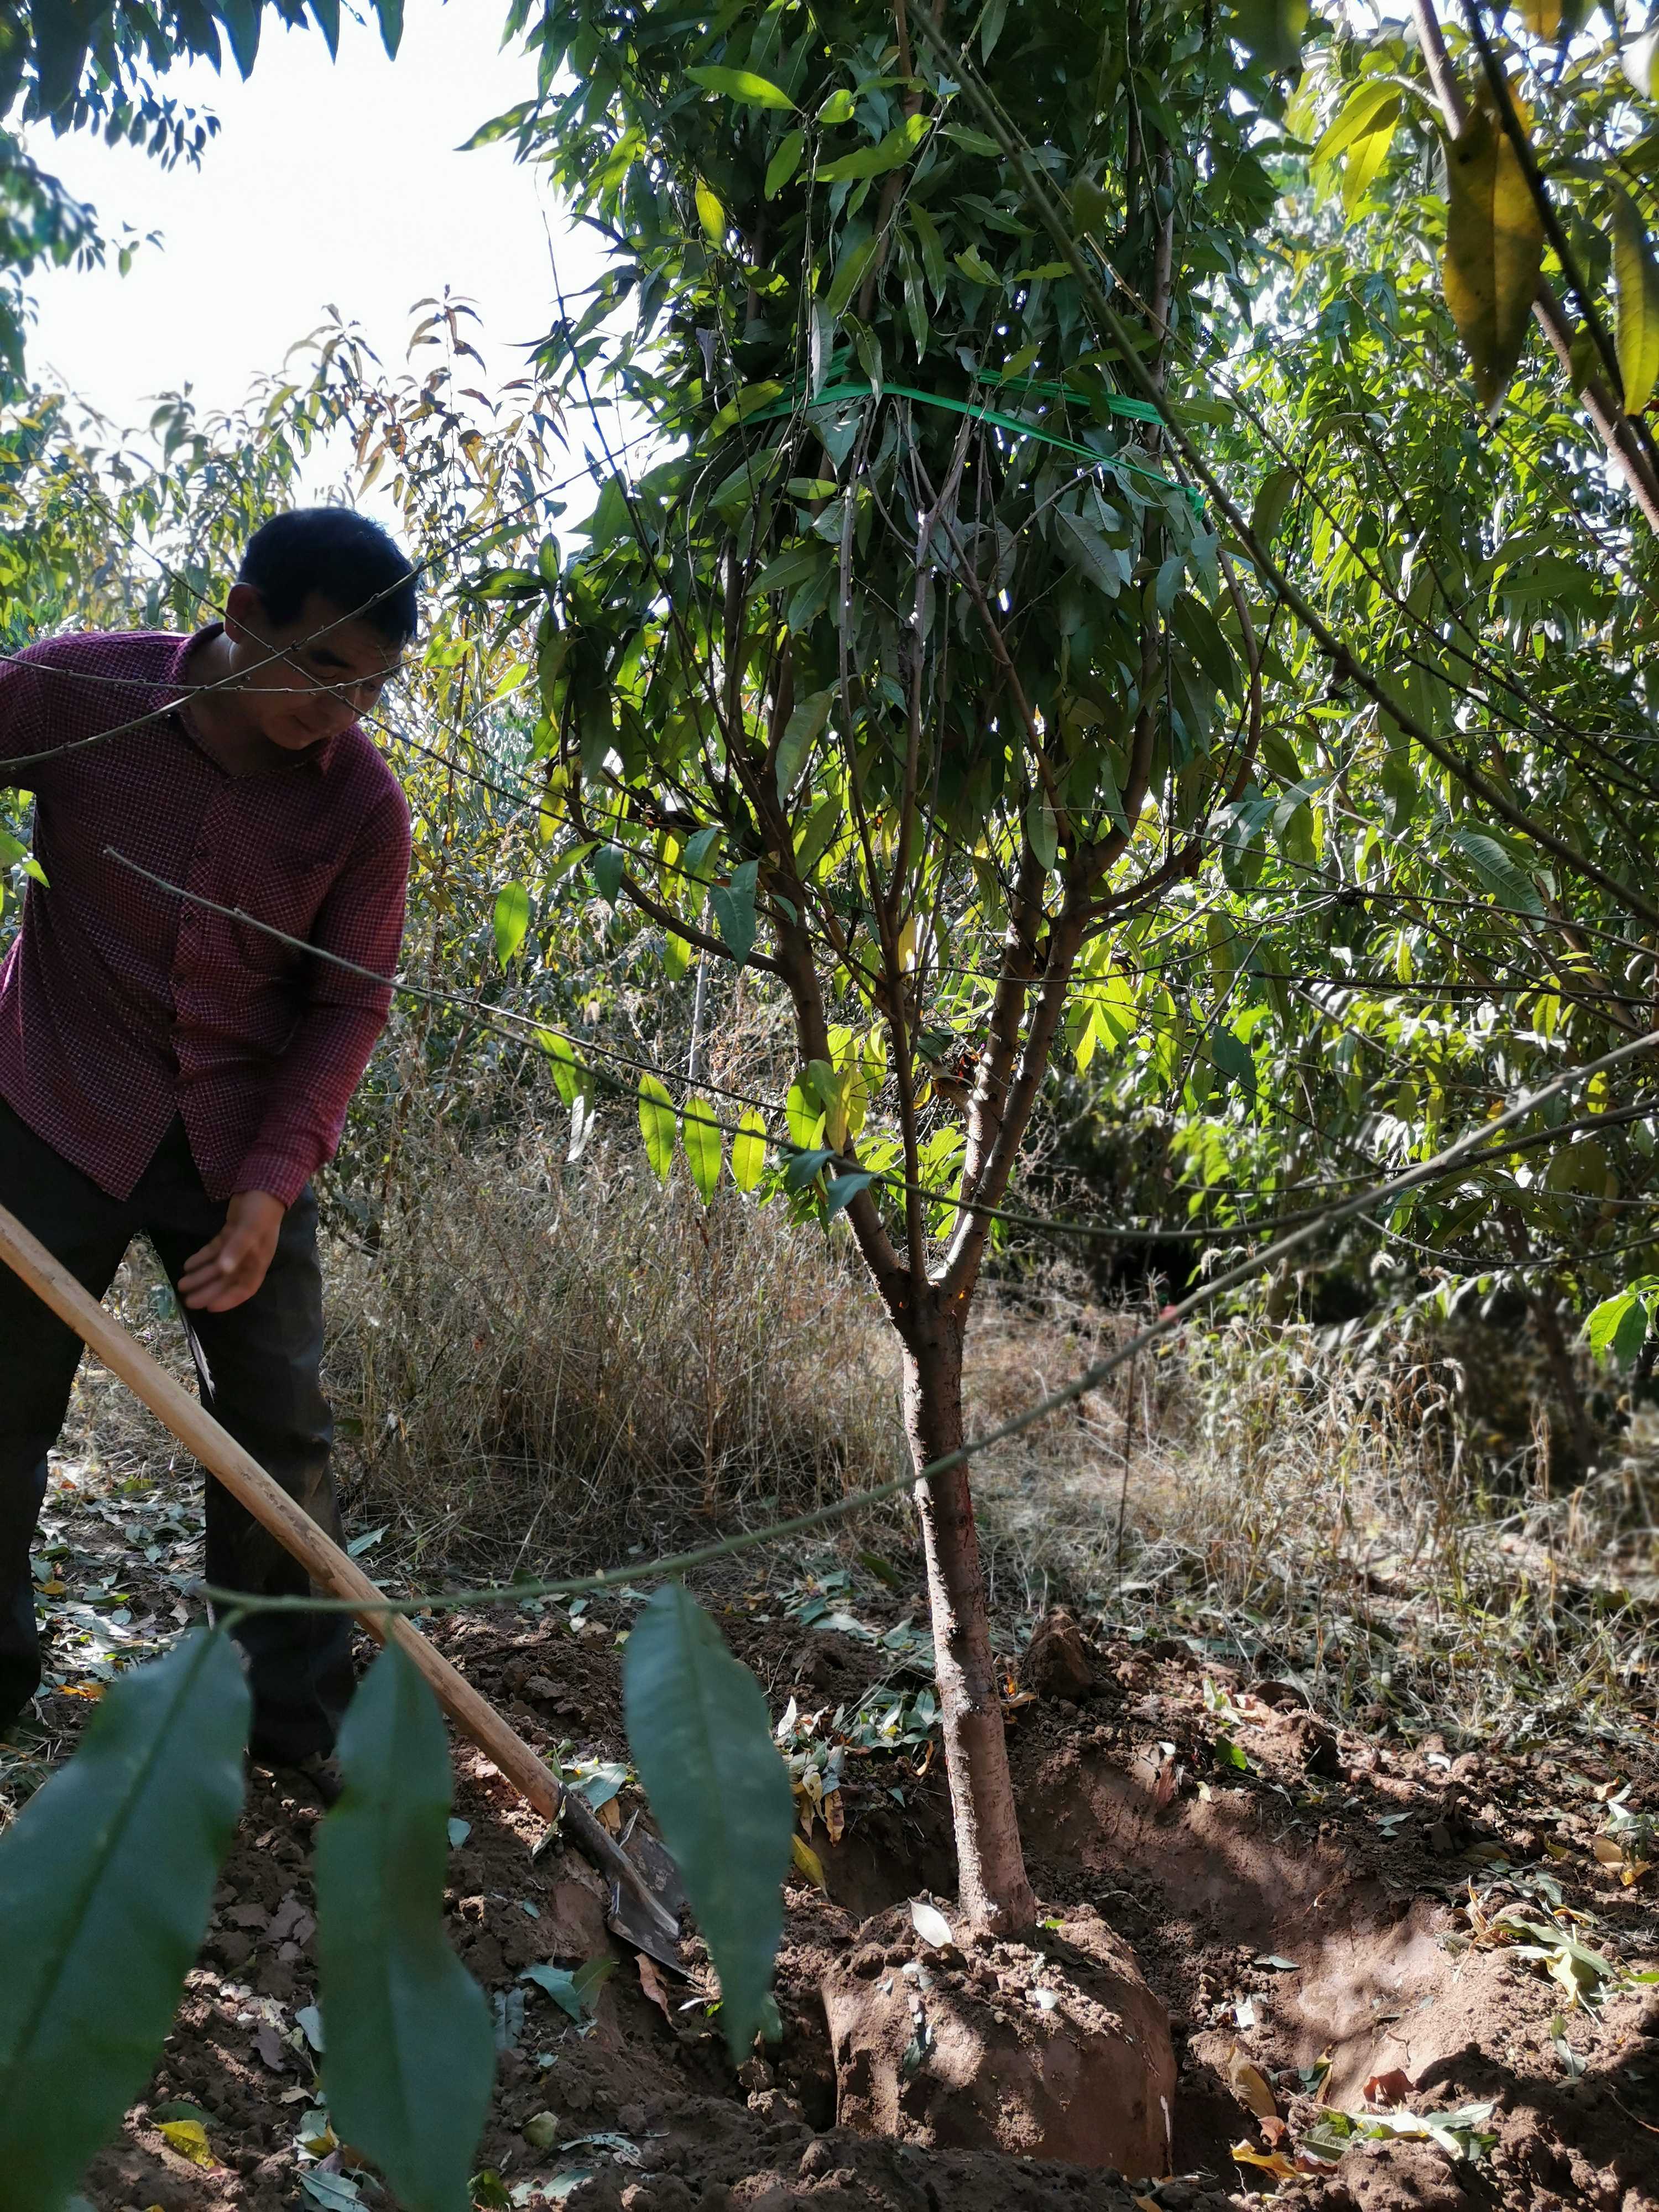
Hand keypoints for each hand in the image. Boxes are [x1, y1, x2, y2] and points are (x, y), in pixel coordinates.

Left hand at [177, 1190, 285, 1312]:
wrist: (262, 1186)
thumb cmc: (260, 1211)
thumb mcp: (249, 1230)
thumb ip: (236, 1250)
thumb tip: (223, 1270)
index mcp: (258, 1261)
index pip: (244, 1288)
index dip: (228, 1300)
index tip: (209, 1308)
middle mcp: (249, 1258)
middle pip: (226, 1281)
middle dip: (207, 1291)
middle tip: (187, 1300)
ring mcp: (238, 1246)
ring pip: (218, 1267)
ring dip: (200, 1276)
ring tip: (182, 1283)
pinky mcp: (230, 1234)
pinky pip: (214, 1251)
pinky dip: (201, 1259)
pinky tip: (188, 1265)